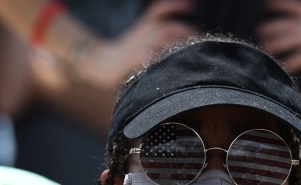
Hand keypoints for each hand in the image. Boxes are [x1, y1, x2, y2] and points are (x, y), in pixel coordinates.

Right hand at [76, 0, 196, 88]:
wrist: (102, 63)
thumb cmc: (126, 56)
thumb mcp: (142, 42)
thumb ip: (159, 41)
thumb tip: (184, 47)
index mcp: (145, 25)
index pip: (160, 10)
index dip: (175, 6)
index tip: (190, 6)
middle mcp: (143, 31)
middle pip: (167, 26)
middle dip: (184, 32)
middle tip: (197, 41)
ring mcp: (139, 43)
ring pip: (162, 37)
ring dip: (177, 43)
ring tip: (189, 51)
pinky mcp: (134, 57)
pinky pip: (151, 54)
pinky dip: (161, 57)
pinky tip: (170, 62)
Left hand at [258, 0, 300, 73]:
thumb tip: (291, 31)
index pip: (296, 7)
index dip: (281, 5)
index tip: (266, 5)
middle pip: (291, 23)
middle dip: (272, 27)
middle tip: (258, 33)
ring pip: (296, 37)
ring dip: (279, 43)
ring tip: (265, 50)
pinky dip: (294, 61)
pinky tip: (285, 66)